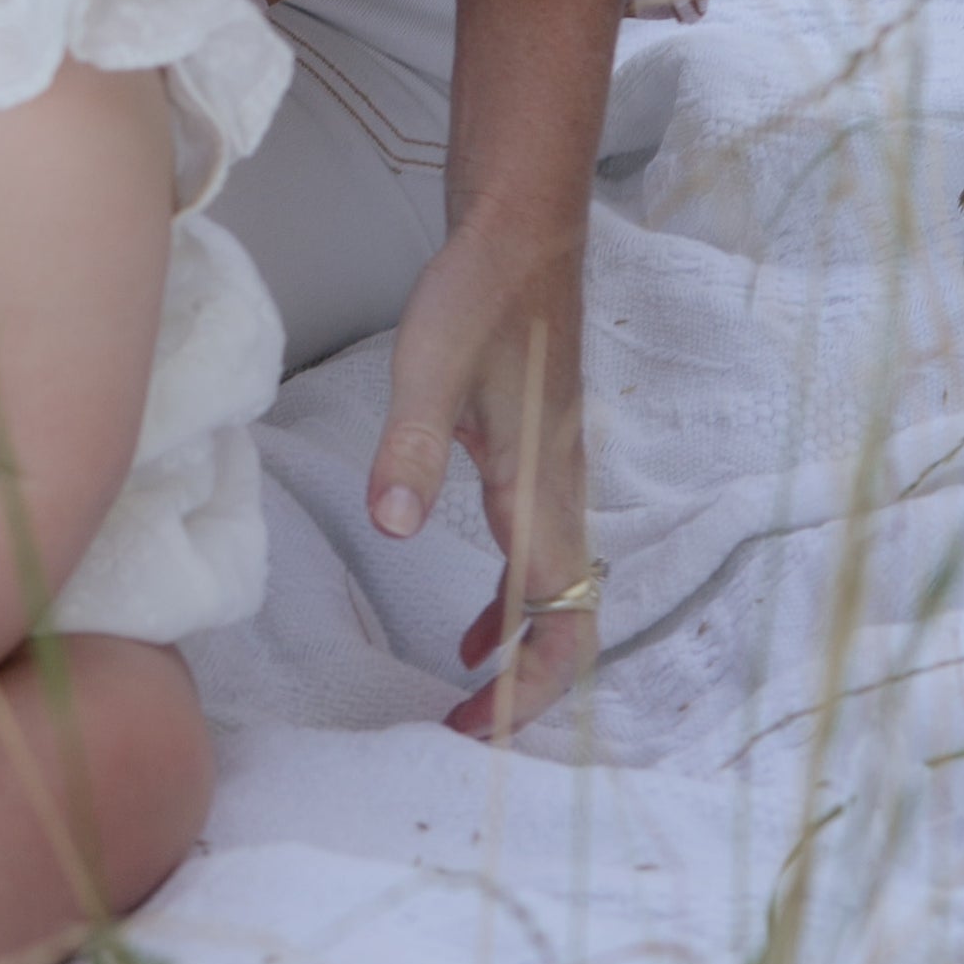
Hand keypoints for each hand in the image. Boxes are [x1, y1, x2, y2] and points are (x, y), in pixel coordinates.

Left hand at [368, 211, 596, 737]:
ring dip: (519, 654)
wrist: (520, 234)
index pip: (560, 620)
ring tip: (465, 698)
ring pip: (556, 596)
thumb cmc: (480, 294)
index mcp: (542, 488)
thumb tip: (392, 528)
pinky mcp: (538, 464)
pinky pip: (537, 562)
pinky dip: (508, 607)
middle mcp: (563, 495)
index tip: (476, 724)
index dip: (530, 688)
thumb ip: (409, 450)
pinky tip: (470, 631)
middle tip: (464, 729)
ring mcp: (557, 481)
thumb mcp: (427, 369)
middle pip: (571, 624)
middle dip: (527, 691)